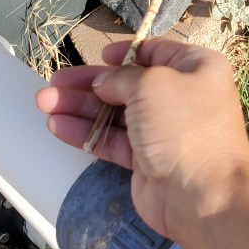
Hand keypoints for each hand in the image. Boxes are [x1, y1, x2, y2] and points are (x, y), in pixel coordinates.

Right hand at [35, 40, 248, 243]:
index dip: (125, 54)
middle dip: (89, 84)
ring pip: (115, 114)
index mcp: (196, 68)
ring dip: (80, 108)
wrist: (204, 196)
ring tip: (44, 102)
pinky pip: (113, 141)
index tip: (99, 56)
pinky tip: (57, 126)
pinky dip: (86, 133)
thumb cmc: (184, 126)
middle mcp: (182, 97)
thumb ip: (121, 78)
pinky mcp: (147, 161)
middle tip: (54, 82)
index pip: (155, 53)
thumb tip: (103, 81)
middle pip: (128, 84)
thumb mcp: (151, 84)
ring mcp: (164, 131)